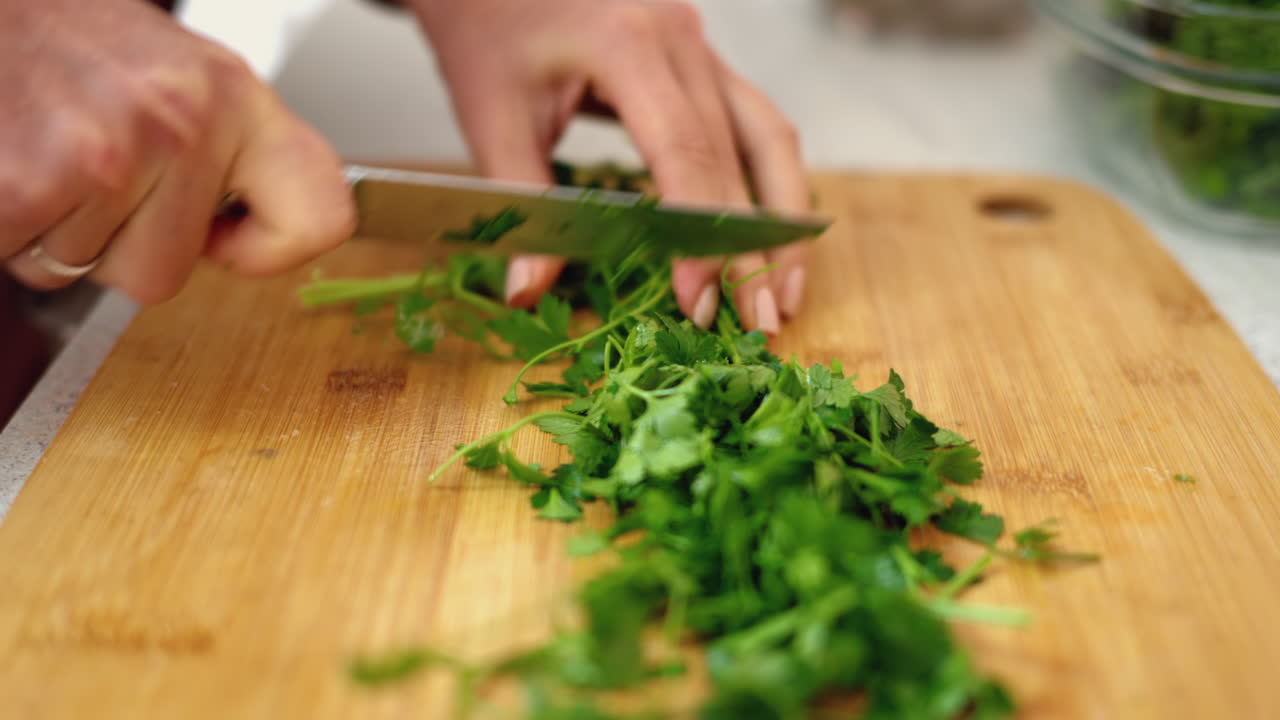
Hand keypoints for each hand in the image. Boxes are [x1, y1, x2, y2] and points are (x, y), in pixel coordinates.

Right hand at [0, 0, 353, 302]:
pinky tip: (17, 166)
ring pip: (94, 272)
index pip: (322, 218)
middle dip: (118, 242)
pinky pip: (28, 263)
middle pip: (165, 275)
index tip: (228, 235)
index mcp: (236, 96)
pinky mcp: (29, 182)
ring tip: (51, 153)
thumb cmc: (77, 46)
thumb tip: (248, 237)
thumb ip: (231, 157)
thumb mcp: (187, 82)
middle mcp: (183, 121)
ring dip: (60, 230)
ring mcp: (107, 153)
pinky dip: (10, 231)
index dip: (271, 251)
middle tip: (90, 167)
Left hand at [411, 0, 809, 333]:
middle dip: (753, 246)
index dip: (699, 235)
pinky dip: (767, 184)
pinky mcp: (701, 60)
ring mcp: (700, 45)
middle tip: (758, 322)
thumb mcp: (493, 113)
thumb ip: (523, 202)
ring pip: (769, 135)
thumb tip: (529, 291)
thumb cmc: (486, 26)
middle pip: (739, 152)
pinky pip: (754, 123)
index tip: (699, 301)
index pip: (684, 151)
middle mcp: (682, 38)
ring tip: (784, 291)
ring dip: (783, 218)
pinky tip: (772, 237)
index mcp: (628, 42)